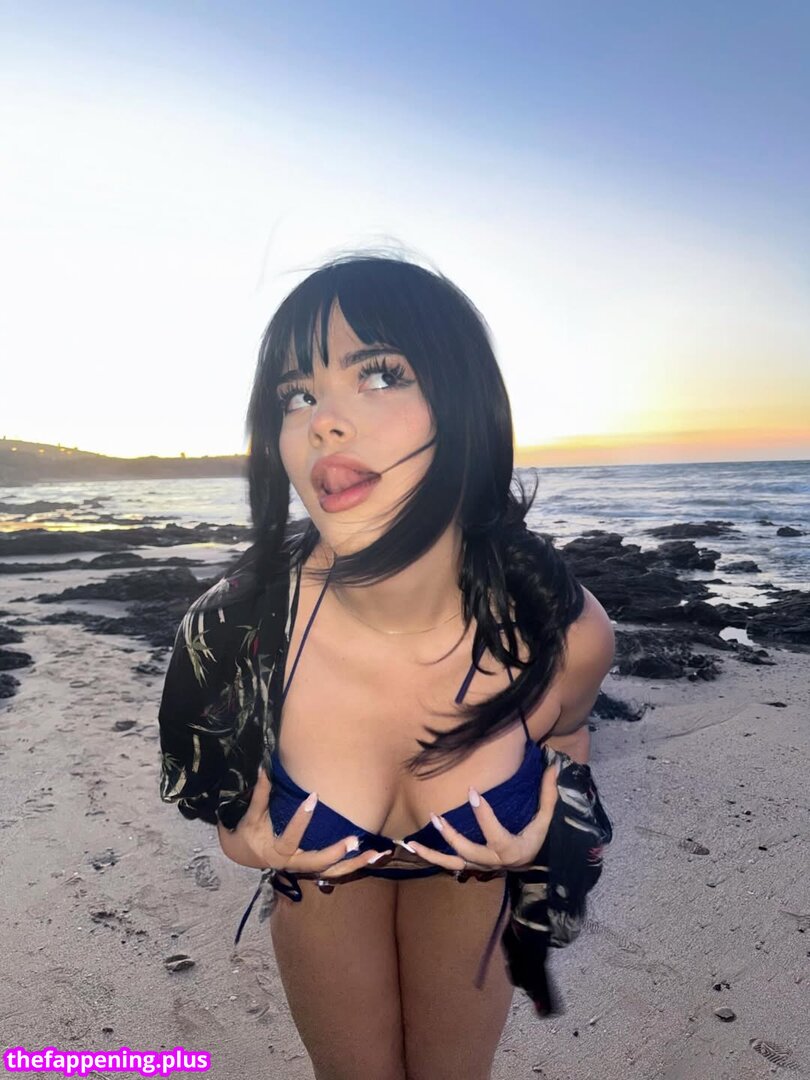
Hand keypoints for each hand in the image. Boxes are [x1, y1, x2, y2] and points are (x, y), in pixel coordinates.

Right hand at [216, 766, 391, 878]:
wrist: (247, 855)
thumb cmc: (250, 832)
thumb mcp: (252, 816)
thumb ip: (261, 794)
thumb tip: (264, 768)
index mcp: (277, 852)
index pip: (290, 837)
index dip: (301, 818)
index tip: (314, 796)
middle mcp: (293, 864)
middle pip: (318, 863)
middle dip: (336, 852)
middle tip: (354, 839)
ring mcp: (306, 869)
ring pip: (333, 872)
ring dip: (355, 864)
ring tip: (376, 854)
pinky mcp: (316, 869)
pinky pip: (337, 871)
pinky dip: (355, 865)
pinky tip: (374, 857)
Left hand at [404, 761, 560, 876]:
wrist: (532, 864)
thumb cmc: (537, 838)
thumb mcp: (545, 819)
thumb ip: (548, 795)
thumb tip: (553, 766)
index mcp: (510, 848)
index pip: (493, 831)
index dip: (482, 813)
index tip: (472, 791)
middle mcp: (492, 860)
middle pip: (467, 850)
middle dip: (451, 835)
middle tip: (437, 816)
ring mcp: (479, 865)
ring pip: (452, 863)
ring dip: (433, 852)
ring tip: (413, 842)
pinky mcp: (470, 865)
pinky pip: (448, 864)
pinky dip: (432, 857)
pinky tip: (414, 847)